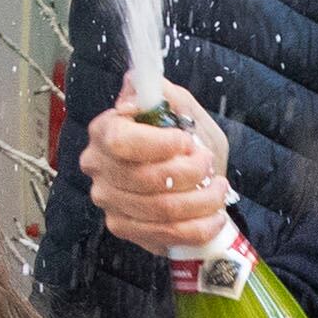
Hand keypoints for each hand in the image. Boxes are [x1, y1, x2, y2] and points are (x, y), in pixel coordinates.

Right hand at [80, 88, 234, 259]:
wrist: (193, 182)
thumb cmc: (187, 144)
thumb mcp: (185, 112)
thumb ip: (167, 95)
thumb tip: (137, 82)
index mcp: (105, 131)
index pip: (120, 141)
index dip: (158, 144)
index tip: (187, 142)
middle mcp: (99, 168)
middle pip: (144, 178)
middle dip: (190, 172)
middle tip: (209, 164)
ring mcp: (110, 202)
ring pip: (161, 209)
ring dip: (202, 200)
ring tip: (219, 189)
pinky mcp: (125, 230)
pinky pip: (167, 235)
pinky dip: (200, 227)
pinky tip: (215, 216)